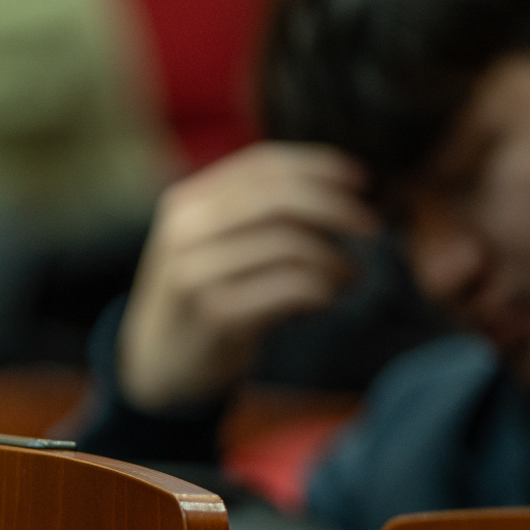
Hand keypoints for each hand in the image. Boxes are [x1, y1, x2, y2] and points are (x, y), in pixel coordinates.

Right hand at [116, 144, 374, 412]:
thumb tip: (335, 184)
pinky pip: (290, 288)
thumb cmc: (202, 297)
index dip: (319, 166)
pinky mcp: (215, 316)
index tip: (361, 181)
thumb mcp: (211, 242)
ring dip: (335, 259)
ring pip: (289, 244)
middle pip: (278, 198)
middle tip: (372, 228)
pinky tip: (326, 300)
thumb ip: (251, 210)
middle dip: (336, 208)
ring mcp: (196, 273)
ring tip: (348, 276)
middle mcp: (186, 231)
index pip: (262, 164)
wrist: (157, 365)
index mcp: (187, 202)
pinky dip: (322, 290)